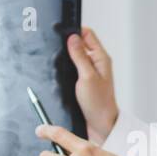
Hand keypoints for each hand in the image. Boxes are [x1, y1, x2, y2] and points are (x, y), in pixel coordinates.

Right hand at [66, 26, 117, 144]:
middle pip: (79, 44)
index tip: (60, 31)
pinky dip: (64, 71)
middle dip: (66, 45)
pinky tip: (59, 76)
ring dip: (64, 59)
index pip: (87, 34)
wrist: (101, 125)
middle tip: (55, 49)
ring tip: (56, 64)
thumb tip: (72, 37)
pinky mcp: (83, 82)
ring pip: (73, 57)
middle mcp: (95, 63)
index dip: (74, 30)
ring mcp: (89, 72)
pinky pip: (72, 70)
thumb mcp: (87, 76)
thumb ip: (79, 56)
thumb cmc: (98, 103)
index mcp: (100, 58)